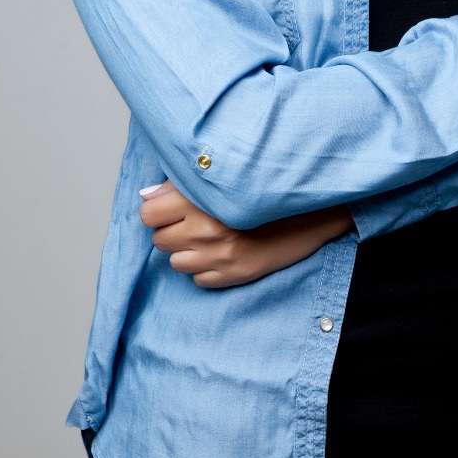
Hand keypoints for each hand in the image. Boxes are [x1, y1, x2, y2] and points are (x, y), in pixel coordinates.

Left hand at [139, 182, 352, 287]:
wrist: (310, 213)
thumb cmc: (264, 189)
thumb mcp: (222, 179)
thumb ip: (180, 186)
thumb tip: (147, 197)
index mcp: (200, 200)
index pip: (148, 214)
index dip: (158, 210)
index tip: (171, 208)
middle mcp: (206, 230)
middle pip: (159, 240)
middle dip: (173, 230)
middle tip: (196, 220)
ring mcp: (219, 256)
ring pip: (175, 262)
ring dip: (188, 250)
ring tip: (212, 236)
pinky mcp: (231, 276)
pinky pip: (198, 278)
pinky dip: (206, 267)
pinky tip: (225, 250)